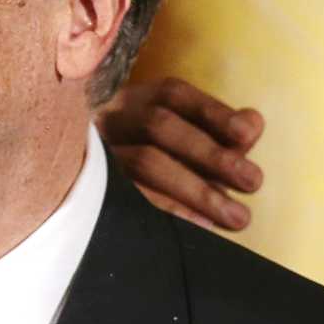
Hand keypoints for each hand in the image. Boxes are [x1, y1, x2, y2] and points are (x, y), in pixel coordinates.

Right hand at [99, 76, 263, 230]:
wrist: (71, 202)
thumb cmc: (151, 167)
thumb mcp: (179, 142)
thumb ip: (217, 132)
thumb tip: (252, 124)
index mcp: (132, 101)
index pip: (173, 95)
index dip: (213, 113)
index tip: (247, 135)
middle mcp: (109, 120)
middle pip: (159, 126)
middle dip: (211, 154)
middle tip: (252, 180)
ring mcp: (94, 155)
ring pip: (145, 163)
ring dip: (198, 190)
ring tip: (236, 215)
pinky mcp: (89, 191)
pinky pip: (130, 200)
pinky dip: (170, 210)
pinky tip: (200, 228)